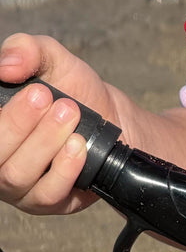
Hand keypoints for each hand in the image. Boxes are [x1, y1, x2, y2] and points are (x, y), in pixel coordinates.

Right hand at [0, 33, 115, 213]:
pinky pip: (45, 195)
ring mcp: (18, 184)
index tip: (23, 89)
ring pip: (15, 176)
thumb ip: (28, 50)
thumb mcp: (52, 58)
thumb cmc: (71, 88)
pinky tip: (77, 146)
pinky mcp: (45, 201)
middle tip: (46, 96)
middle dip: (17, 124)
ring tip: (71, 113)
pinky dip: (64, 168)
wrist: (110, 115)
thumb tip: (6, 64)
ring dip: (45, 141)